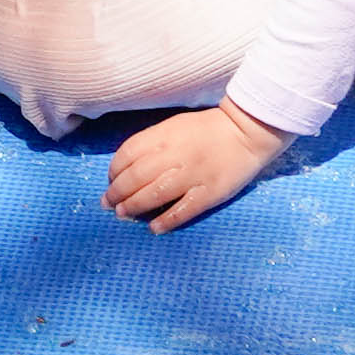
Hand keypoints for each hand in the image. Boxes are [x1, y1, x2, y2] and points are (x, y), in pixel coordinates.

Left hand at [104, 99, 288, 229]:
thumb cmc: (207, 129)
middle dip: (117, 193)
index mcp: (164, 135)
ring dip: (134, 207)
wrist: (247, 131)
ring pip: (154, 194)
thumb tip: (127, 167)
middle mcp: (174, 155)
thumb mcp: (174, 126)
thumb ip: (152, 143)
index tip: (110, 180)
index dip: (113, 171)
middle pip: (136, 177)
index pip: (128, 154)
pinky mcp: (209, 193)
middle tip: (108, 203)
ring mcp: (192, 175)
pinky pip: (183, 210)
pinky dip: (166, 220)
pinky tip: (154, 228)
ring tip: (123, 215)